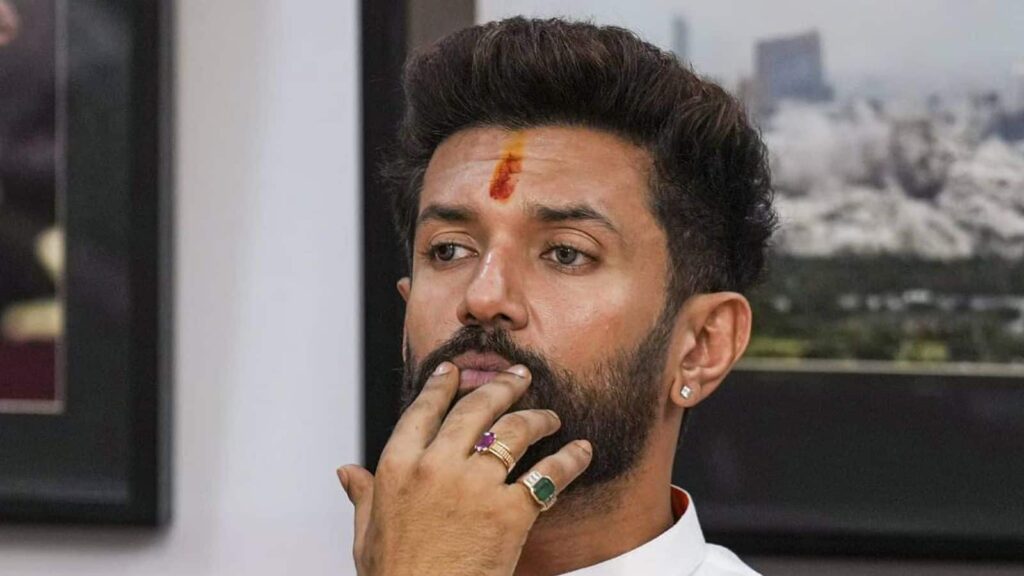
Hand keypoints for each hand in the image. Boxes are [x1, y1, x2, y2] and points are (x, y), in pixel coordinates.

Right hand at [337, 362, 592, 575]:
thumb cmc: (395, 575)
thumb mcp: (367, 534)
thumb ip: (362, 496)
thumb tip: (347, 471)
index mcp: (397, 467)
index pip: (423, 411)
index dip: (441, 385)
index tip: (454, 370)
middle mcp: (436, 467)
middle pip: (476, 409)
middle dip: (502, 386)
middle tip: (520, 376)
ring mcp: (474, 487)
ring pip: (514, 431)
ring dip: (538, 418)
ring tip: (551, 417)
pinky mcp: (509, 512)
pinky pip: (547, 475)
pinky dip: (569, 460)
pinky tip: (581, 451)